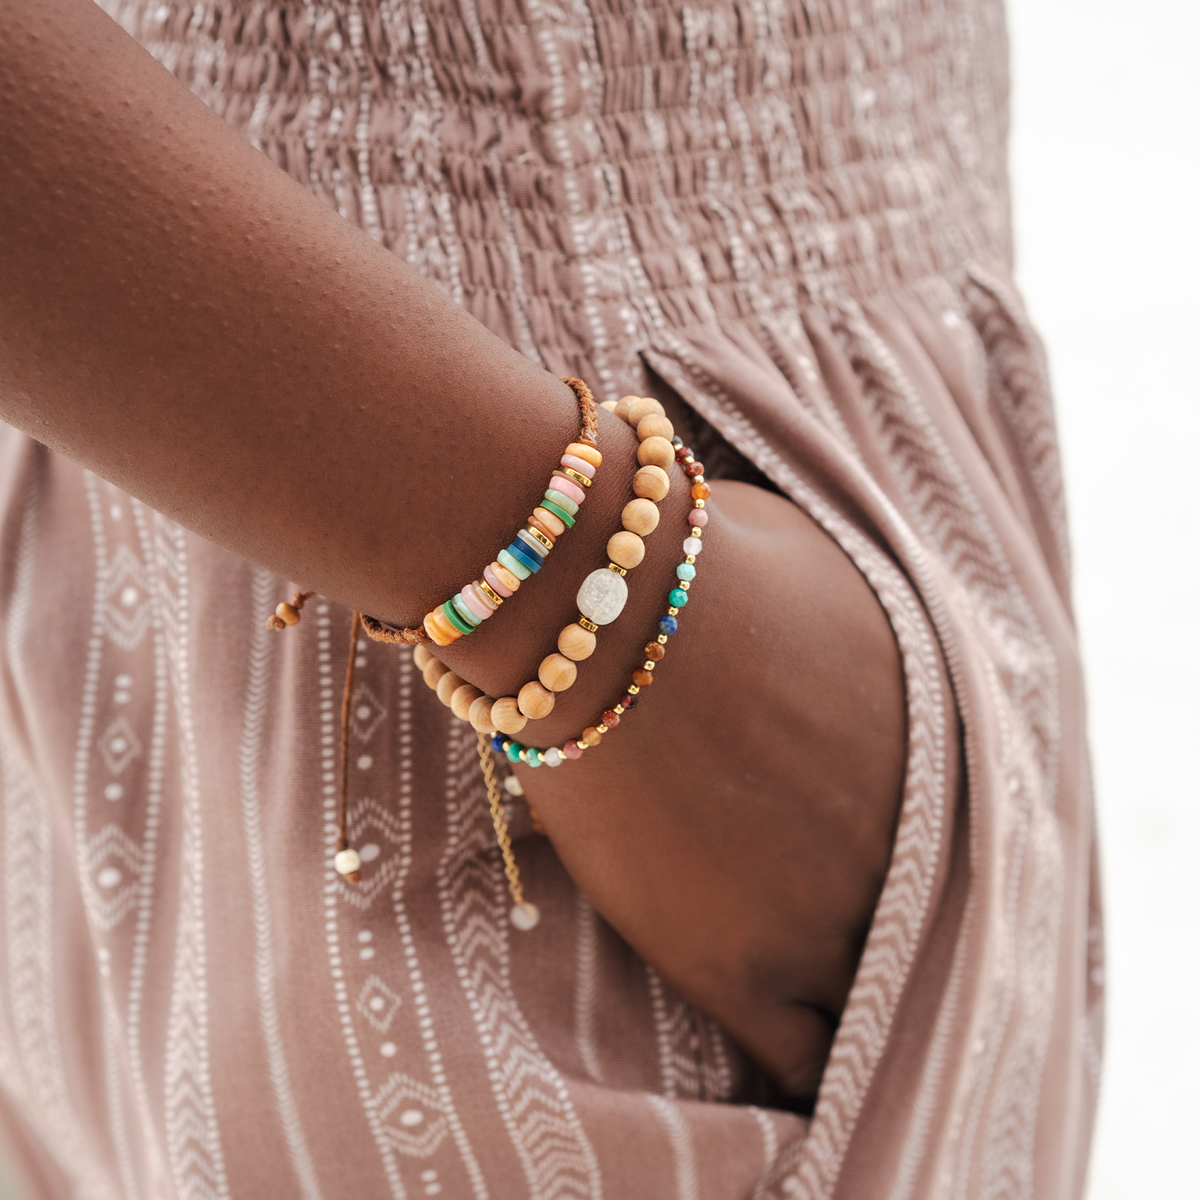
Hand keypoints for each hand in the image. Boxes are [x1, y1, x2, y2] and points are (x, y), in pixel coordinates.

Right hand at [444, 478, 906, 1098]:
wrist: (595, 607)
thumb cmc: (690, 560)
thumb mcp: (822, 559)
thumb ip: (860, 610)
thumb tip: (851, 614)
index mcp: (931, 743)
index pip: (950, 827)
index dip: (899, 842)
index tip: (862, 847)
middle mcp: (903, 834)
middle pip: (915, 911)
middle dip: (873, 908)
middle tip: (824, 912)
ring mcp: (827, 906)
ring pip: (867, 987)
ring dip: (840, 984)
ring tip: (802, 982)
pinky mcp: (741, 961)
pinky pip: (800, 1051)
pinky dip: (797, 1053)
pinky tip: (782, 1042)